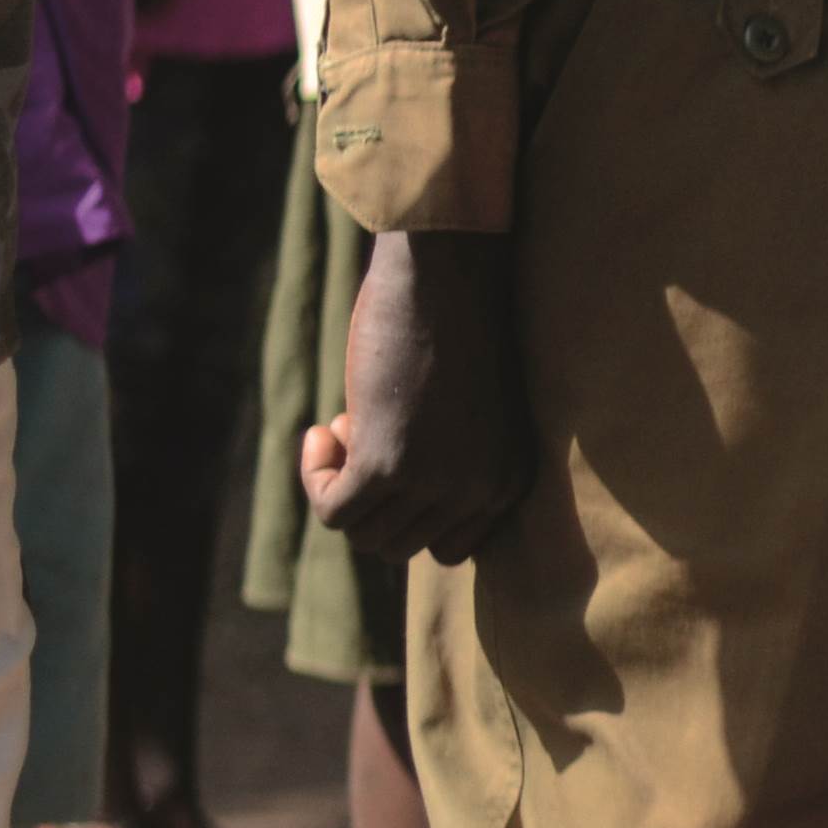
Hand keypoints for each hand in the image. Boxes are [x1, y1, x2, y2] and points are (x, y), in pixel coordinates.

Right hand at [309, 230, 531, 565]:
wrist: (445, 278)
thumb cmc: (455, 333)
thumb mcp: (468, 417)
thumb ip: (446, 466)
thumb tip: (384, 509)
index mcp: (511, 483)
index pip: (447, 548)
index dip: (407, 508)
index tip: (393, 455)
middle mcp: (482, 492)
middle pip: (399, 545)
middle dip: (370, 496)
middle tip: (366, 428)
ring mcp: (438, 482)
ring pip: (364, 535)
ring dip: (342, 483)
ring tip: (352, 419)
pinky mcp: (389, 465)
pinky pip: (335, 513)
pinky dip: (316, 478)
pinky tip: (322, 430)